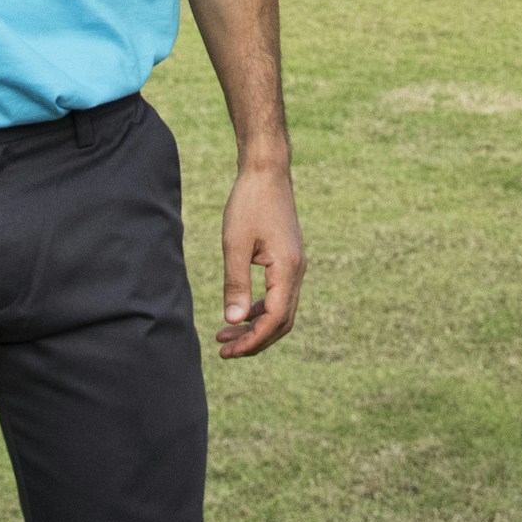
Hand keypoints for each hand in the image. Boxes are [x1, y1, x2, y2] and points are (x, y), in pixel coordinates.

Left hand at [212, 159, 302, 358]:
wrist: (267, 170)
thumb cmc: (249, 203)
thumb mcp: (235, 244)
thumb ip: (235, 284)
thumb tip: (233, 322)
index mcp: (287, 269)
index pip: (273, 320)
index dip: (251, 341)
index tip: (226, 350)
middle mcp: (297, 271)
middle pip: (281, 321)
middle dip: (254, 340)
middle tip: (224, 350)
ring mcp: (295, 265)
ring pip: (281, 310)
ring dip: (256, 326)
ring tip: (226, 335)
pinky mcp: (288, 259)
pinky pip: (279, 295)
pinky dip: (261, 309)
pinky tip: (241, 313)